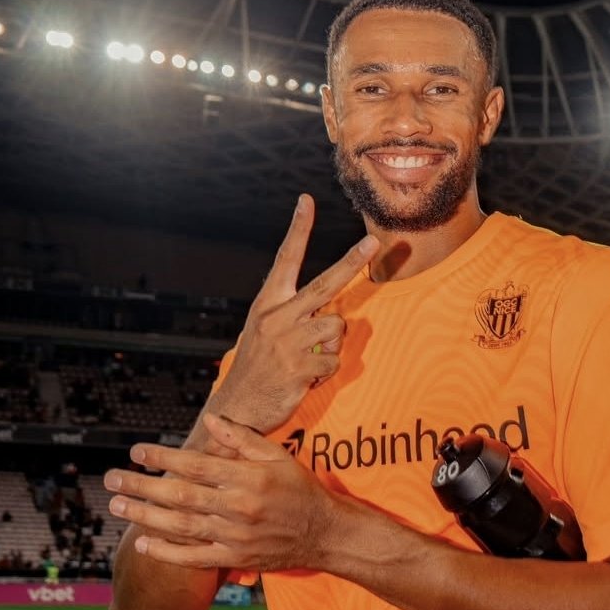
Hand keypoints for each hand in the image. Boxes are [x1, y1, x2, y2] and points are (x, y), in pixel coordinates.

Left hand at [104, 413, 335, 570]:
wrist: (323, 533)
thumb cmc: (299, 488)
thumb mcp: (277, 454)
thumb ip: (242, 438)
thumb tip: (210, 419)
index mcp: (248, 477)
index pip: (198, 464)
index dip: (165, 457)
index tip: (138, 450)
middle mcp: (239, 506)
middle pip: (182, 495)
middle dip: (143, 485)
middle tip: (112, 477)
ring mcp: (234, 535)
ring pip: (182, 526)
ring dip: (146, 516)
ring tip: (118, 505)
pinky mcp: (234, 558)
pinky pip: (194, 557)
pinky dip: (167, 552)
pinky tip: (143, 542)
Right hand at [210, 194, 377, 432]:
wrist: (236, 408)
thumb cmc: (259, 365)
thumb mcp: (264, 330)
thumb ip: (294, 314)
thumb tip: (333, 312)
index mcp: (268, 303)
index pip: (286, 258)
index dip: (298, 229)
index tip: (306, 201)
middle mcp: (277, 317)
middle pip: (325, 283)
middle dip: (351, 262)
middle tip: (372, 242)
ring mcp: (287, 342)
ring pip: (337, 328)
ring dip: (333, 346)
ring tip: (311, 358)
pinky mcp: (297, 368)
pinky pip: (334, 362)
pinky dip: (327, 371)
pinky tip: (307, 378)